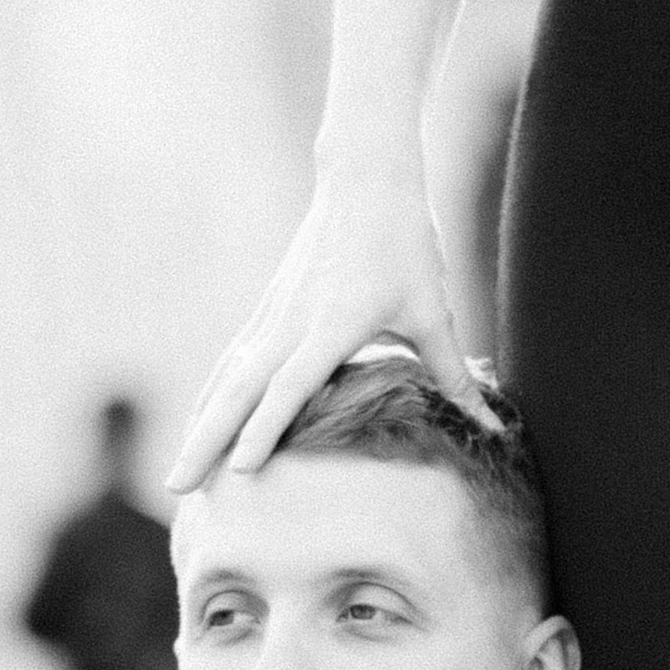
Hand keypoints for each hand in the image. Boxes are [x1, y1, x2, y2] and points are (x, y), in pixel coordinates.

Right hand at [167, 162, 494, 491]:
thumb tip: (492, 427)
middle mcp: (293, 322)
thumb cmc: (405, 243)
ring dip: (200, 429)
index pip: (291, 384)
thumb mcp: (432, 310)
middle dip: (206, 442)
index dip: (266, 427)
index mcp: (333, 323)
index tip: (240, 470)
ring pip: (226, 381)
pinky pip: (231, 363)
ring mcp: (274, 316)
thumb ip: (453, 376)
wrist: (365, 179)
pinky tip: (198, 426)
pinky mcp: (268, 311)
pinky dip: (212, 399)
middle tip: (177, 490)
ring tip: (178, 478)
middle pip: (239, 391)